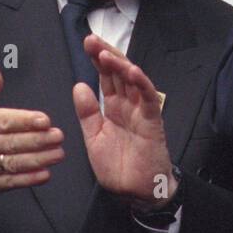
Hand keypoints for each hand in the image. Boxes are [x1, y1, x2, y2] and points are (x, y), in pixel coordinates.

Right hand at [0, 65, 64, 196]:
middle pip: (12, 143)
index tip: (44, 120)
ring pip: (14, 163)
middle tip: (58, 136)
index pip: (3, 122)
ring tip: (58, 153)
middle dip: (38, 140)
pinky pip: (11, 182)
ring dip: (39, 159)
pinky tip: (45, 174)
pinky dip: (29, 179)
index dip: (25, 121)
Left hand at [74, 34, 175, 209]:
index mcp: (113, 108)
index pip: (106, 77)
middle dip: (106, 54)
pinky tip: (132, 71)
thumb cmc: (117, 167)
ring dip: (121, 64)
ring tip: (106, 53)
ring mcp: (141, 111)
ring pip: (133, 80)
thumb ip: (87, 113)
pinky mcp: (152, 121)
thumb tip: (79, 86)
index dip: (97, 60)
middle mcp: (128, 105)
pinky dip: (142, 83)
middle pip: (118, 73)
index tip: (87, 44)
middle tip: (92, 40)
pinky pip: (149, 98)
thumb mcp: (93, 137)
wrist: (135, 191)